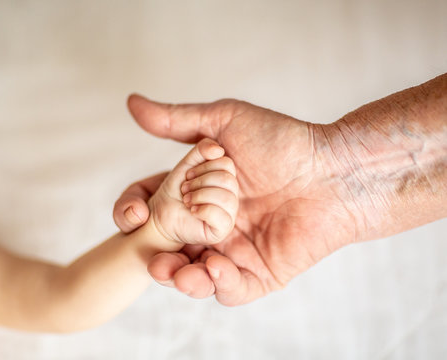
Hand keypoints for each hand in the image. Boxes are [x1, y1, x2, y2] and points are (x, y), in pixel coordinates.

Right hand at [114, 95, 356, 304]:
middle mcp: (206, 224)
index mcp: (192, 193)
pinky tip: (216, 268)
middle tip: (149, 255)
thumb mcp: (223, 124)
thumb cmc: (281, 142)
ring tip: (176, 271)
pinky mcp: (257, 273)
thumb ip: (177, 121)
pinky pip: (230, 290)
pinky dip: (218, 285)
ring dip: (178, 278)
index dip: (132, 212)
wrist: (334, 169)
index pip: (150, 207)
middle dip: (149, 255)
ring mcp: (230, 251)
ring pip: (191, 275)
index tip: (132, 215)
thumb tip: (131, 103)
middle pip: (164, 247)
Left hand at [146, 138, 237, 248]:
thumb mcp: (187, 164)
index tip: (188, 176)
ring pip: (226, 197)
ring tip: (188, 200)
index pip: (227, 164)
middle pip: (227, 179)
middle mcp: (232, 194)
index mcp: (226, 178)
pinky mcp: (223, 229)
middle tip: (185, 189)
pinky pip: (221, 216)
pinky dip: (202, 210)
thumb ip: (202, 149)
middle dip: (200, 182)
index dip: (204, 167)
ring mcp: (229, 213)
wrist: (161, 213)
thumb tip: (218, 150)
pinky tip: (193, 211)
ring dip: (200, 196)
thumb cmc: (176, 191)